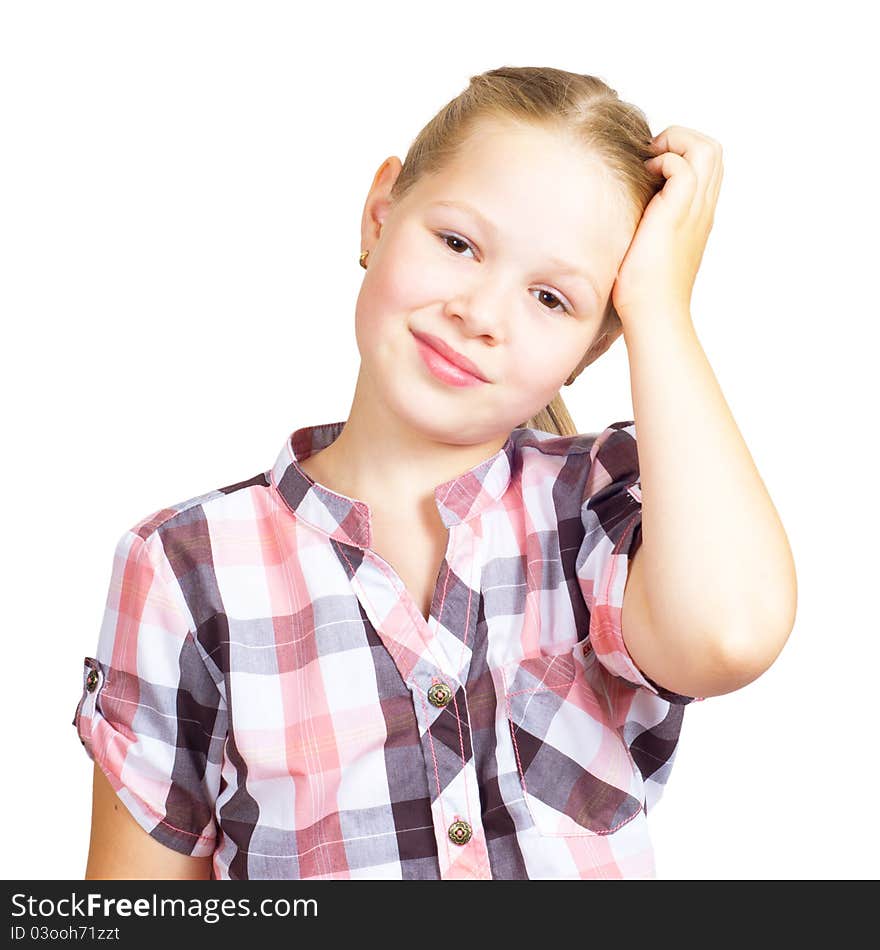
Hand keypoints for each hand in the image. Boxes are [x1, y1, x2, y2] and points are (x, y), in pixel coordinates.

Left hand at [611, 125, 723, 326]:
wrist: (652, 314)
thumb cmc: (643, 292)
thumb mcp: (646, 250)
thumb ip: (645, 227)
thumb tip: (620, 214)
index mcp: (697, 216)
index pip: (706, 165)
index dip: (680, 151)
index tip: (650, 166)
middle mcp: (702, 209)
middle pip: (712, 149)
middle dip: (680, 139)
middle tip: (650, 159)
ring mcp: (694, 210)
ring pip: (706, 148)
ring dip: (675, 143)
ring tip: (649, 164)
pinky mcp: (678, 213)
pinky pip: (683, 166)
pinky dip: (663, 160)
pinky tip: (643, 180)